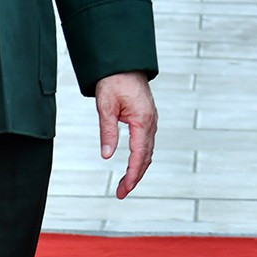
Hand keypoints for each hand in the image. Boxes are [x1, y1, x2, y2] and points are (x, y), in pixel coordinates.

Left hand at [95, 71, 156, 198]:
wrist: (123, 63)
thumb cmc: (115, 81)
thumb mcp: (105, 107)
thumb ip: (107, 132)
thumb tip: (107, 155)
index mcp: (143, 120)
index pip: (140, 154)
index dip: (133, 174)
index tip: (125, 189)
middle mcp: (150, 122)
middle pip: (146, 156)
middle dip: (135, 176)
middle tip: (121, 193)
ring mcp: (150, 120)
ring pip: (147, 151)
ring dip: (138, 168)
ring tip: (125, 184)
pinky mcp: (147, 118)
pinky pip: (146, 142)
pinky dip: (141, 157)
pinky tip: (133, 164)